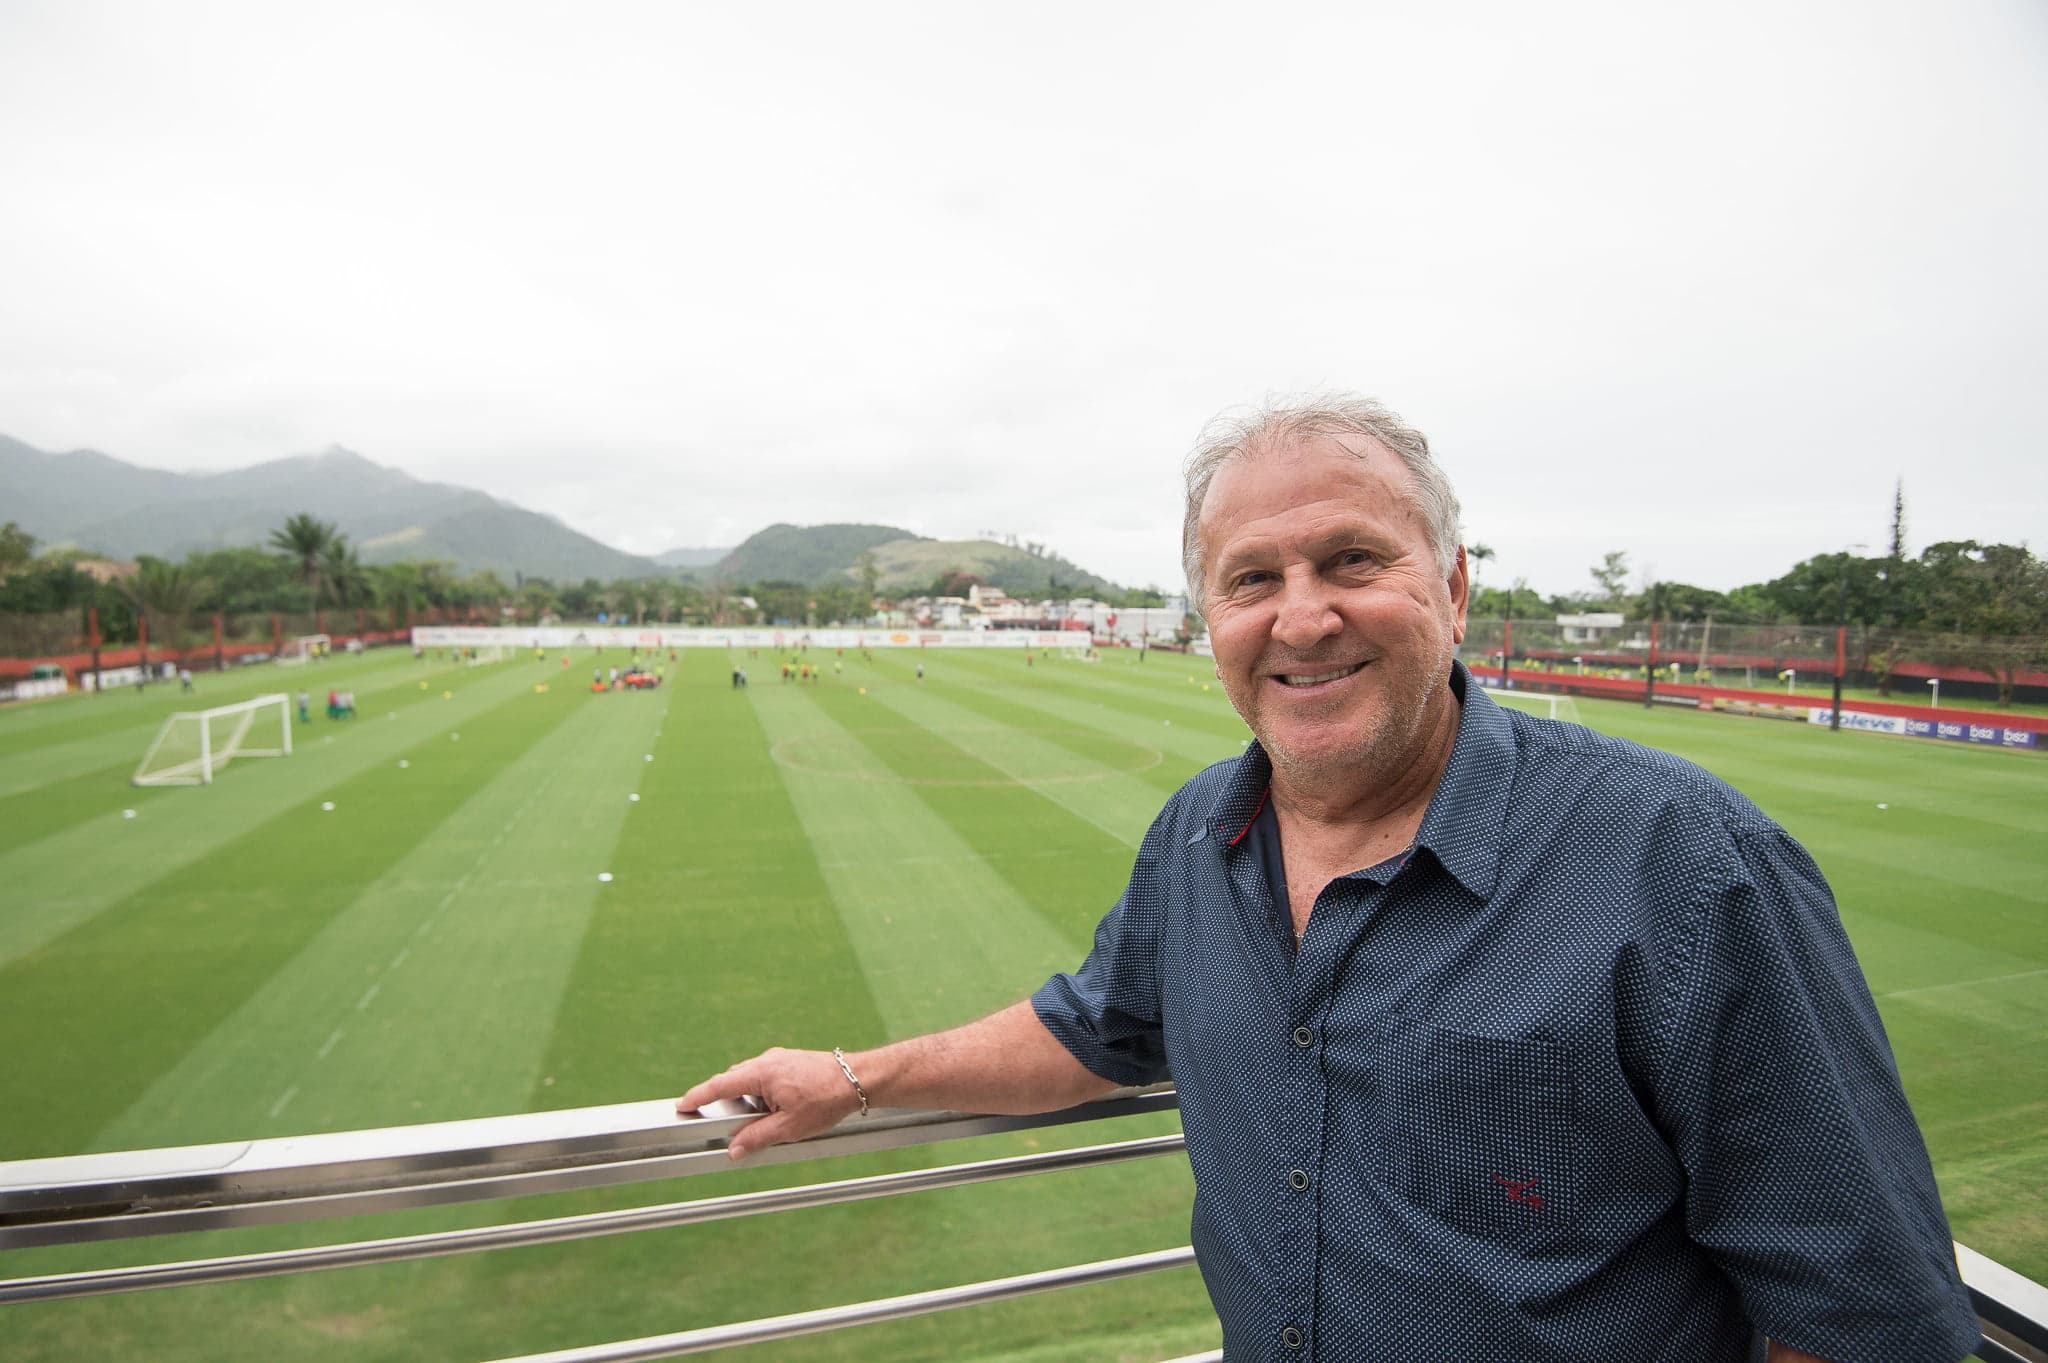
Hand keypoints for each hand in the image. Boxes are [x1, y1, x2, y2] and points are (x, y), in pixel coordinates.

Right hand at [677, 1047, 862, 1159]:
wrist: (857, 1080)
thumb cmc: (826, 1099)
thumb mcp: (789, 1127)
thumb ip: (757, 1138)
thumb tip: (733, 1150)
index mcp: (762, 1072)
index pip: (720, 1084)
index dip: (698, 1096)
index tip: (681, 1104)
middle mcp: (767, 1060)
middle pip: (733, 1082)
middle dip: (727, 1104)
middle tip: (726, 1125)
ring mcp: (778, 1059)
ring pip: (750, 1081)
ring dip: (749, 1101)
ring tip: (767, 1123)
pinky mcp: (789, 1062)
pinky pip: (765, 1078)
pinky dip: (763, 1095)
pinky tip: (779, 1113)